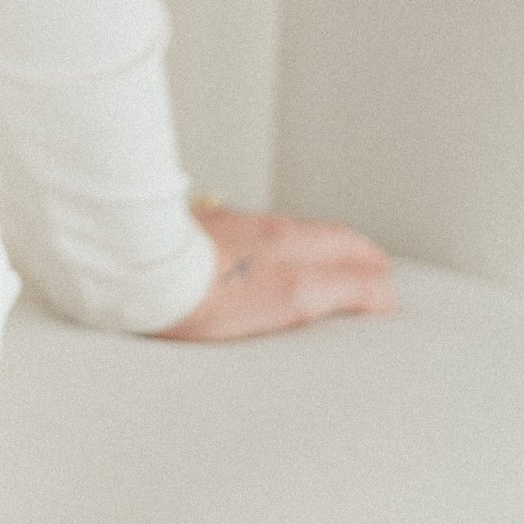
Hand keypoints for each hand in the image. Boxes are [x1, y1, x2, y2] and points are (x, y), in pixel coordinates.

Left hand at [160, 202, 397, 340]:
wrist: (141, 273)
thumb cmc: (210, 291)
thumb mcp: (293, 295)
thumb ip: (343, 290)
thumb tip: (382, 291)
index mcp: (286, 240)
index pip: (342, 242)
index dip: (367, 259)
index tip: (381, 272)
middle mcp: (257, 227)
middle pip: (311, 233)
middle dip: (340, 249)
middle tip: (358, 265)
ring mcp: (223, 230)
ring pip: (274, 233)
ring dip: (300, 247)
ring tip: (309, 263)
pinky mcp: (191, 238)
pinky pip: (237, 239)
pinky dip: (258, 249)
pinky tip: (246, 261)